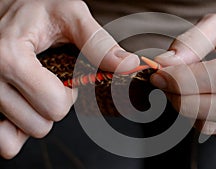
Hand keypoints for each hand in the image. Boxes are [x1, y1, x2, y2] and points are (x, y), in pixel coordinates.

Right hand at [0, 0, 138, 158]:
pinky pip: (0, 142)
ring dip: (34, 117)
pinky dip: (15, 130)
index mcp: (10, 56)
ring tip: (33, 90)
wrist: (9, 5)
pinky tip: (23, 106)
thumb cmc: (36, 8)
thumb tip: (128, 65)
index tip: (66, 78)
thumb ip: (97, 42)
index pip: (54, 106)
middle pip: (39, 126)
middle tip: (49, 83)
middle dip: (53, 107)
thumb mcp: (70, 15)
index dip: (70, 95)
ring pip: (16, 137)